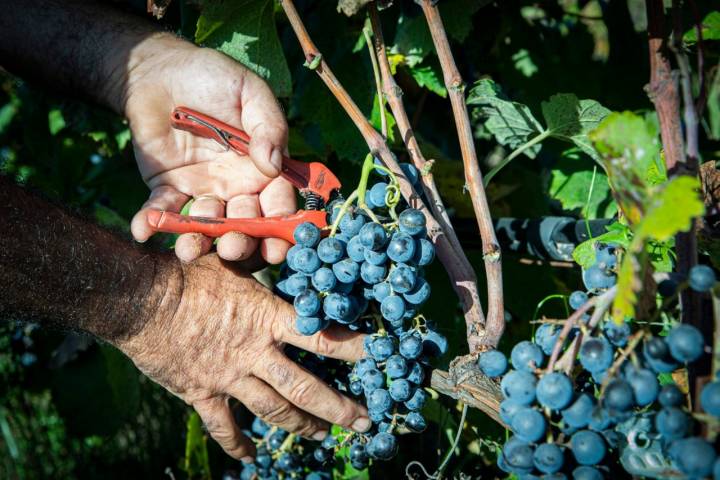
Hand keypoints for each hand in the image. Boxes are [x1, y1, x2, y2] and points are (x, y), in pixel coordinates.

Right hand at [116, 254, 370, 460]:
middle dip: (339, 407)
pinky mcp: (202, 394)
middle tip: (365, 421)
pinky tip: (253, 459)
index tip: (382, 358)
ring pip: (274, 411)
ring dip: (304, 426)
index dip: (355, 349)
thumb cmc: (189, 275)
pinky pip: (224, 427)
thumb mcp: (233, 265)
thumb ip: (264, 271)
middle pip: (305, 387)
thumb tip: (291, 256)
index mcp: (266, 319)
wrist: (141, 300)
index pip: (321, 336)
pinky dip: (239, 446)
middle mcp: (254, 352)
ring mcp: (230, 377)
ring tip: (327, 436)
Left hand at [126, 39, 293, 263]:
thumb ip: (268, 126)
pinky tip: (143, 229)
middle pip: (245, 224)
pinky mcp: (168, 188)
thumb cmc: (212, 77)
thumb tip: (275, 166)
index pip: (278, 203)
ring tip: (188, 251)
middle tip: (232, 248)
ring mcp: (203, 190)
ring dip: (199, 242)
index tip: (278, 246)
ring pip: (206, 225)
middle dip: (241, 242)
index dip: (281, 227)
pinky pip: (163, 210)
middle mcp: (237, 186)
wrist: (161, 71)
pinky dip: (152, 222)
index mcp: (263, 169)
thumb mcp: (248, 92)